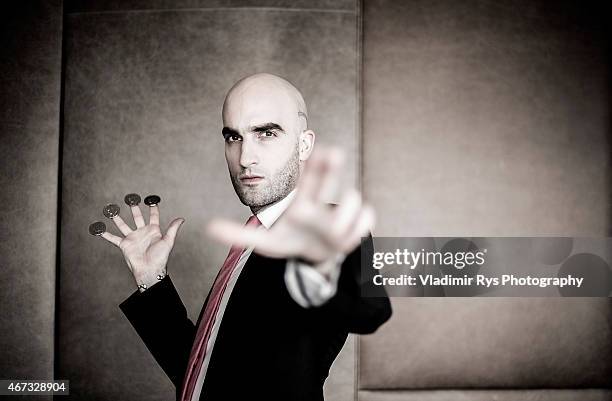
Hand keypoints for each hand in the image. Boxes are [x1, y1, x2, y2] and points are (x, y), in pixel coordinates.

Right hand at [98, 198, 184, 288]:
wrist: (149, 270)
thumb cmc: (160, 257)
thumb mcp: (168, 241)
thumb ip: (173, 229)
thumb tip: (182, 218)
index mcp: (153, 230)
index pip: (153, 216)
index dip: (153, 207)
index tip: (151, 199)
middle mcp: (142, 232)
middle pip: (137, 217)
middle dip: (133, 208)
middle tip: (130, 198)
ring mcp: (133, 238)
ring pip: (123, 225)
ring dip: (117, 218)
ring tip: (111, 210)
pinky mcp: (124, 245)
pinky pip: (113, 238)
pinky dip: (106, 234)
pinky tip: (99, 229)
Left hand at [207, 148, 374, 265]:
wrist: (313, 257)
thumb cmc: (290, 241)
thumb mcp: (264, 243)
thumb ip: (238, 235)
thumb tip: (208, 227)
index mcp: (302, 200)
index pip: (307, 177)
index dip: (311, 163)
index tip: (316, 149)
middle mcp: (322, 202)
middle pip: (328, 177)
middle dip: (330, 165)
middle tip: (333, 152)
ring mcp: (341, 213)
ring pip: (352, 200)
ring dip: (345, 213)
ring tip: (334, 233)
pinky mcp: (356, 226)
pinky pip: (367, 219)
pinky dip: (360, 227)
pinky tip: (348, 238)